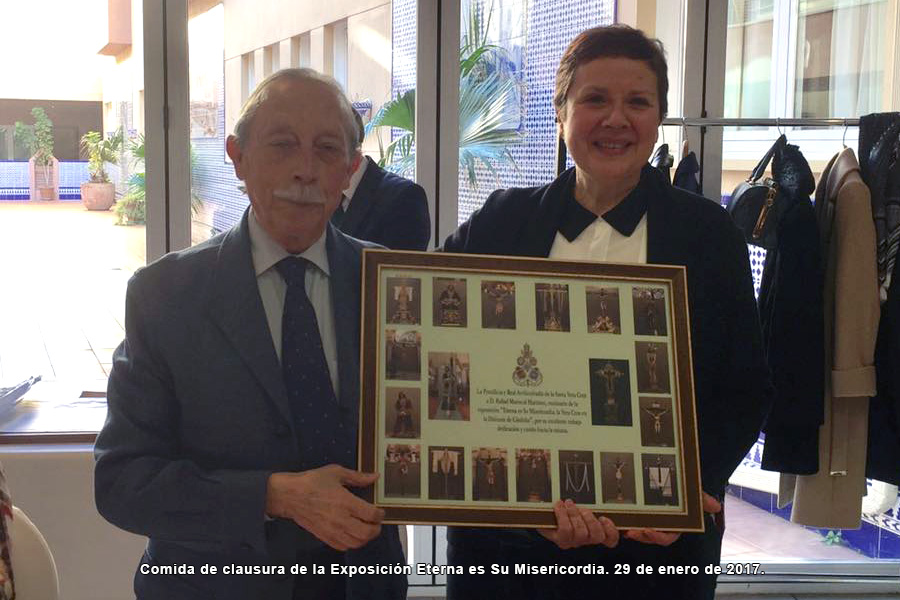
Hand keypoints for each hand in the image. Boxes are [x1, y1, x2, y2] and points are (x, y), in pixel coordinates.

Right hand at [265, 465, 383, 550]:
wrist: (289, 496)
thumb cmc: (312, 481)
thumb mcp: (336, 472)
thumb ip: (358, 477)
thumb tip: (375, 477)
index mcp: (346, 502)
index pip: (372, 515)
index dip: (380, 514)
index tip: (380, 511)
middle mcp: (341, 519)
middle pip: (367, 533)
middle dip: (376, 529)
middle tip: (376, 522)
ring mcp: (332, 531)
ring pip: (356, 543)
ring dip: (365, 538)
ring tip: (366, 529)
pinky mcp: (324, 537)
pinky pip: (343, 547)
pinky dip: (352, 543)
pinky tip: (352, 534)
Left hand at [538, 499, 618, 549]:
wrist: (543, 516)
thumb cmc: (566, 511)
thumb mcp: (579, 508)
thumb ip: (592, 507)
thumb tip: (605, 502)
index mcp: (595, 533)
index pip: (611, 539)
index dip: (613, 532)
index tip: (605, 518)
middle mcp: (586, 541)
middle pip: (597, 536)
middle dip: (590, 519)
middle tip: (583, 509)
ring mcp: (573, 542)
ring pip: (581, 533)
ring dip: (575, 515)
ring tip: (569, 504)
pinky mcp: (560, 540)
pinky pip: (565, 529)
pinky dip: (562, 515)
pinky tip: (559, 505)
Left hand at [624, 492, 721, 546]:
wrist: (663, 472)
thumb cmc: (680, 486)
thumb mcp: (689, 490)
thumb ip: (701, 498)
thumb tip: (716, 506)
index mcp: (673, 524)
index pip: (666, 537)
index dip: (658, 537)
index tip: (648, 530)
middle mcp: (659, 524)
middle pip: (649, 537)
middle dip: (641, 536)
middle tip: (633, 531)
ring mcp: (645, 518)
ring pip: (637, 531)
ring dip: (630, 530)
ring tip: (623, 526)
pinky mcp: (633, 512)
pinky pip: (627, 519)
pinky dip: (622, 520)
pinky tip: (616, 516)